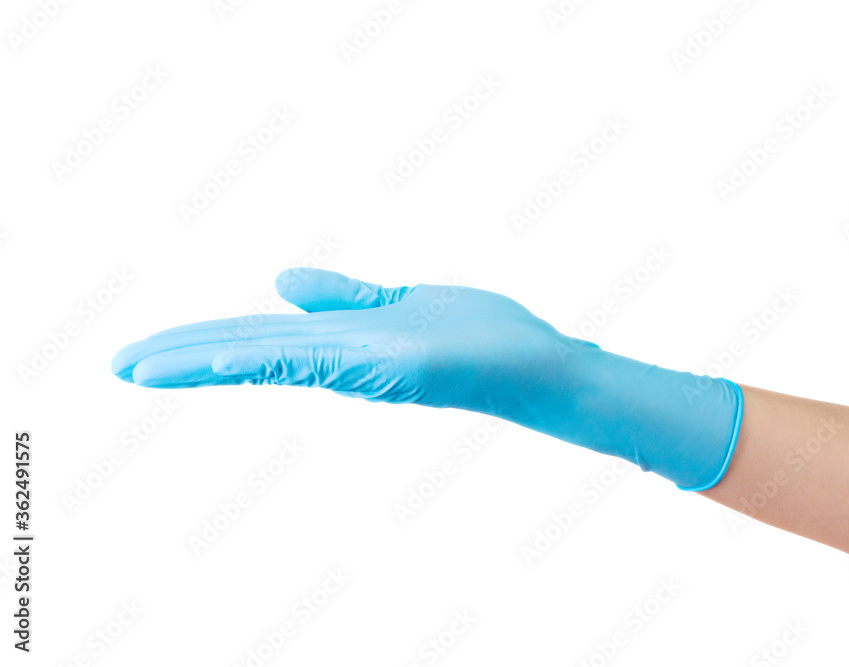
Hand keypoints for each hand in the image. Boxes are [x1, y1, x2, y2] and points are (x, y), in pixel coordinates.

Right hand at [112, 268, 742, 489]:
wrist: (538, 366)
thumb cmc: (479, 336)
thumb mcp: (399, 302)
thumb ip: (343, 297)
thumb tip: (280, 281)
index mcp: (343, 344)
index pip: (261, 338)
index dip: (205, 342)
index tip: (152, 350)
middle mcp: (344, 360)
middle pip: (253, 351)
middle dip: (188, 358)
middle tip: (121, 366)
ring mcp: (363, 366)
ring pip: (271, 359)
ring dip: (205, 361)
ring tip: (140, 367)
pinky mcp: (389, 366)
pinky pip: (318, 361)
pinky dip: (269, 358)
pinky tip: (226, 358)